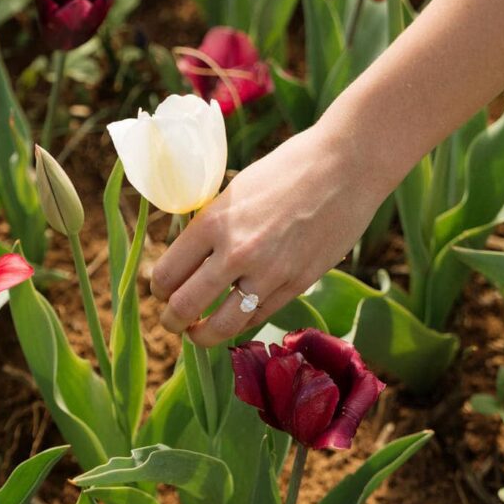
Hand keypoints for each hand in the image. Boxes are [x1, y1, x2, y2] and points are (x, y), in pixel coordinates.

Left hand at [150, 121, 386, 345]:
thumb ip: (212, 224)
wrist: (345, 168)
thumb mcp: (236, 190)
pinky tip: (233, 320)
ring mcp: (269, 273)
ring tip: (197, 334)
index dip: (158, 289)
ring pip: (221, 326)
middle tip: (171, 322)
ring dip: (202, 336)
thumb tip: (190, 255)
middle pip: (185, 306)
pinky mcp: (297, 285)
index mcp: (213, 222)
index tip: (161, 291)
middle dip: (171, 321)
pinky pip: (257, 319)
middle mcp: (237, 252)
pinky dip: (239, 324)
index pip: (167, 274)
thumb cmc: (288, 169)